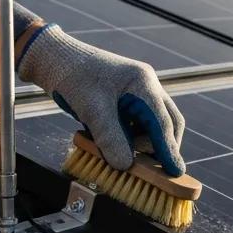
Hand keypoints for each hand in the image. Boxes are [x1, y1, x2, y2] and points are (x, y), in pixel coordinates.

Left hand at [17, 24, 185, 175]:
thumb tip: (126, 166)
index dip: (169, 149)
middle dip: (161, 147)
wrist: (56, 60)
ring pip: (152, 125)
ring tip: (120, 154)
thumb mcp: (92, 110)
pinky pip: (137, 124)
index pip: (163, 121)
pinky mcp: (125, 100)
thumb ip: (110, 138)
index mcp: (143, 83)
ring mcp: (137, 93)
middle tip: (149, 170)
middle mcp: (145, 86)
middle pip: (167, 123)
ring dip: (142, 144)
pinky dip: (130, 138)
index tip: (175, 172)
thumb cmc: (74, 78)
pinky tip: (112, 144)